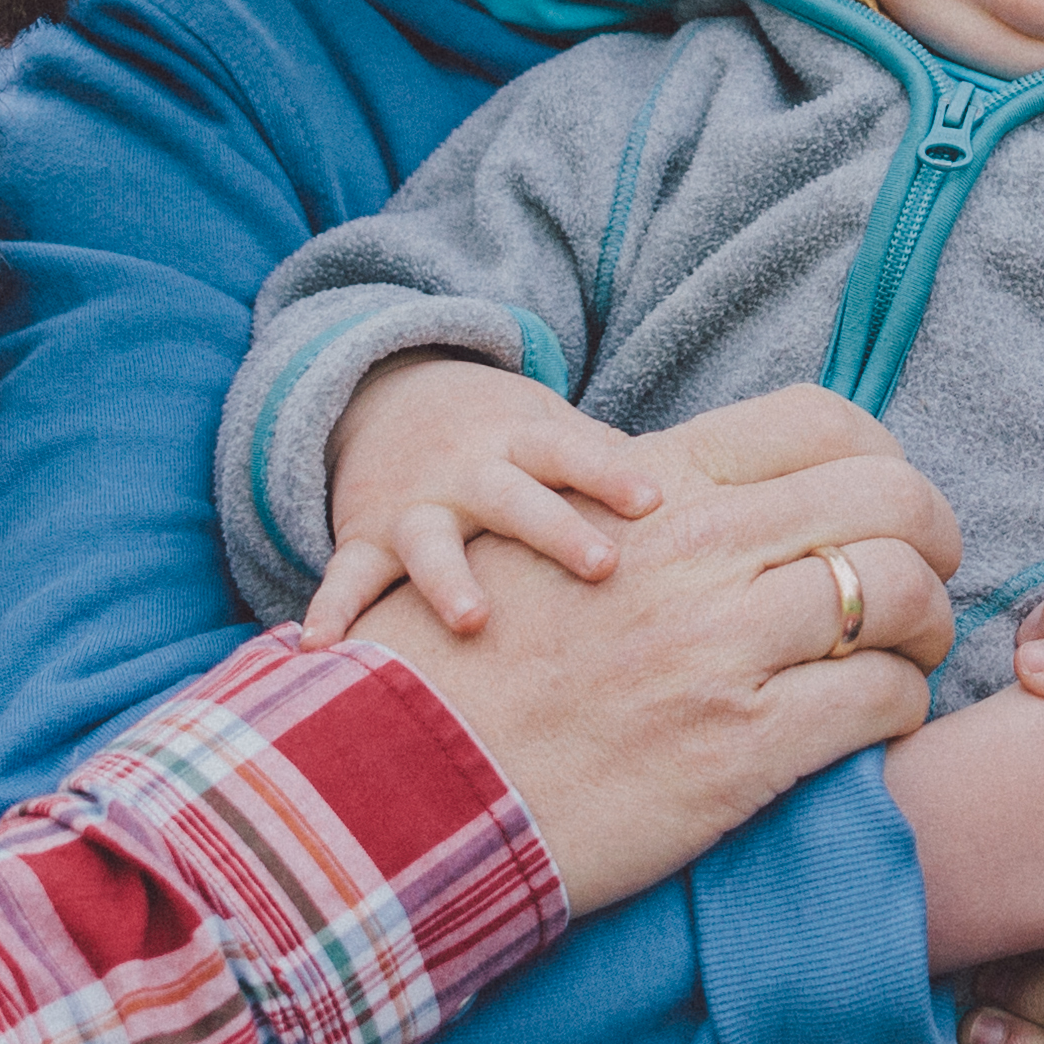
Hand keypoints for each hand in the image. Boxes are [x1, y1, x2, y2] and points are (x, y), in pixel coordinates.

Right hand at [306, 354, 666, 636]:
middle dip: (556, 531)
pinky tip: (320, 647)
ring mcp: (415, 506)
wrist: (393, 396)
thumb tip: (723, 507)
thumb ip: (624, 470)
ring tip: (472, 620)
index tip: (654, 500)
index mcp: (527, 442)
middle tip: (603, 566)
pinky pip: (347, 577)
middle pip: (517, 499)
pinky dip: (332, 610)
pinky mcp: (366, 538)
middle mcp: (471, 472)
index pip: (576, 454)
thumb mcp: (561, 433)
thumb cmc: (511, 438)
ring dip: (450, 580)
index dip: (614, 474)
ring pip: (432, 544)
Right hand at [347, 386, 953, 915]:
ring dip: (926, 628)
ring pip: (901, 594)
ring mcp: (721, 648)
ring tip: (908, 656)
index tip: (890, 512)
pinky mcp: (740, 749)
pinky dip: (901, 709)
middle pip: (888, 497)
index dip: (885, 461)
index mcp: (653, 487)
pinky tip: (876, 723)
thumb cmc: (474, 675)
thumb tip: (747, 508)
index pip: (822, 421)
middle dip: (933, 540)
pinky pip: (883, 700)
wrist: (403, 788)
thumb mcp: (545, 545)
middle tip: (925, 584)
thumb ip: (649, 512)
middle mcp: (695, 549)